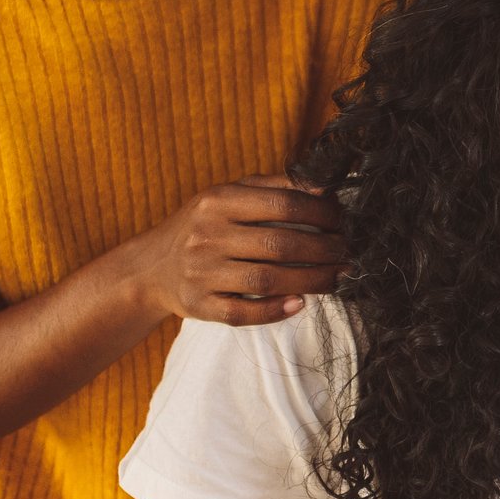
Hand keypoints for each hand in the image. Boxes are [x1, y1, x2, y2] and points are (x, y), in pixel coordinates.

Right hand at [124, 174, 346, 325]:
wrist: (150, 267)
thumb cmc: (203, 225)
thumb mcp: (228, 195)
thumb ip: (273, 187)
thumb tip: (324, 186)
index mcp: (217, 201)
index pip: (282, 203)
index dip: (321, 213)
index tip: (344, 221)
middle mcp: (207, 235)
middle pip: (280, 244)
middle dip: (324, 250)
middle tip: (349, 252)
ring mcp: (201, 272)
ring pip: (267, 280)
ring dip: (312, 281)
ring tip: (338, 277)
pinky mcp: (199, 306)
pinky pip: (243, 312)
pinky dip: (275, 309)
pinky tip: (300, 303)